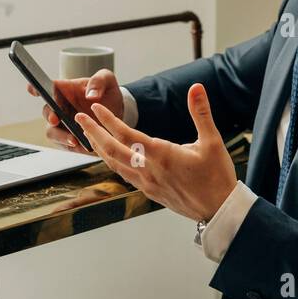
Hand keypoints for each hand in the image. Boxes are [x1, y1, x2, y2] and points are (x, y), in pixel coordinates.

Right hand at [26, 68, 123, 150]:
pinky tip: (81, 146)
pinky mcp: (69, 138)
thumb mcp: (108, 80)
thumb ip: (99, 81)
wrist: (118, 112)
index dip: (35, 87)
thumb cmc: (107, 93)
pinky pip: (64, 144)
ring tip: (73, 139)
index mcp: (65, 89)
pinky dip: (71, 146)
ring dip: (60, 136)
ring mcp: (63, 124)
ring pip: (51, 131)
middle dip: (50, 115)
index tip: (32, 89)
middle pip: (47, 111)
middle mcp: (60, 107)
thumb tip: (90, 94)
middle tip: (56, 119)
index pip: (47, 87)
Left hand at [74, 82, 236, 222]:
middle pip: (112, 150)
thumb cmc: (216, 177)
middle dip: (93, 132)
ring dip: (100, 148)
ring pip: (115, 164)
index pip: (126, 134)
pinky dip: (112, 162)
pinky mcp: (150, 192)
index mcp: (161, 155)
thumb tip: (196, 88)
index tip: (95, 108)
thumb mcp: (212, 141)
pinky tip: (111, 158)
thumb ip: (201, 113)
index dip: (108, 119)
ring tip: (89, 135)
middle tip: (78, 119)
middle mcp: (149, 170)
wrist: (219, 210)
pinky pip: (124, 175)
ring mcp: (147, 184)